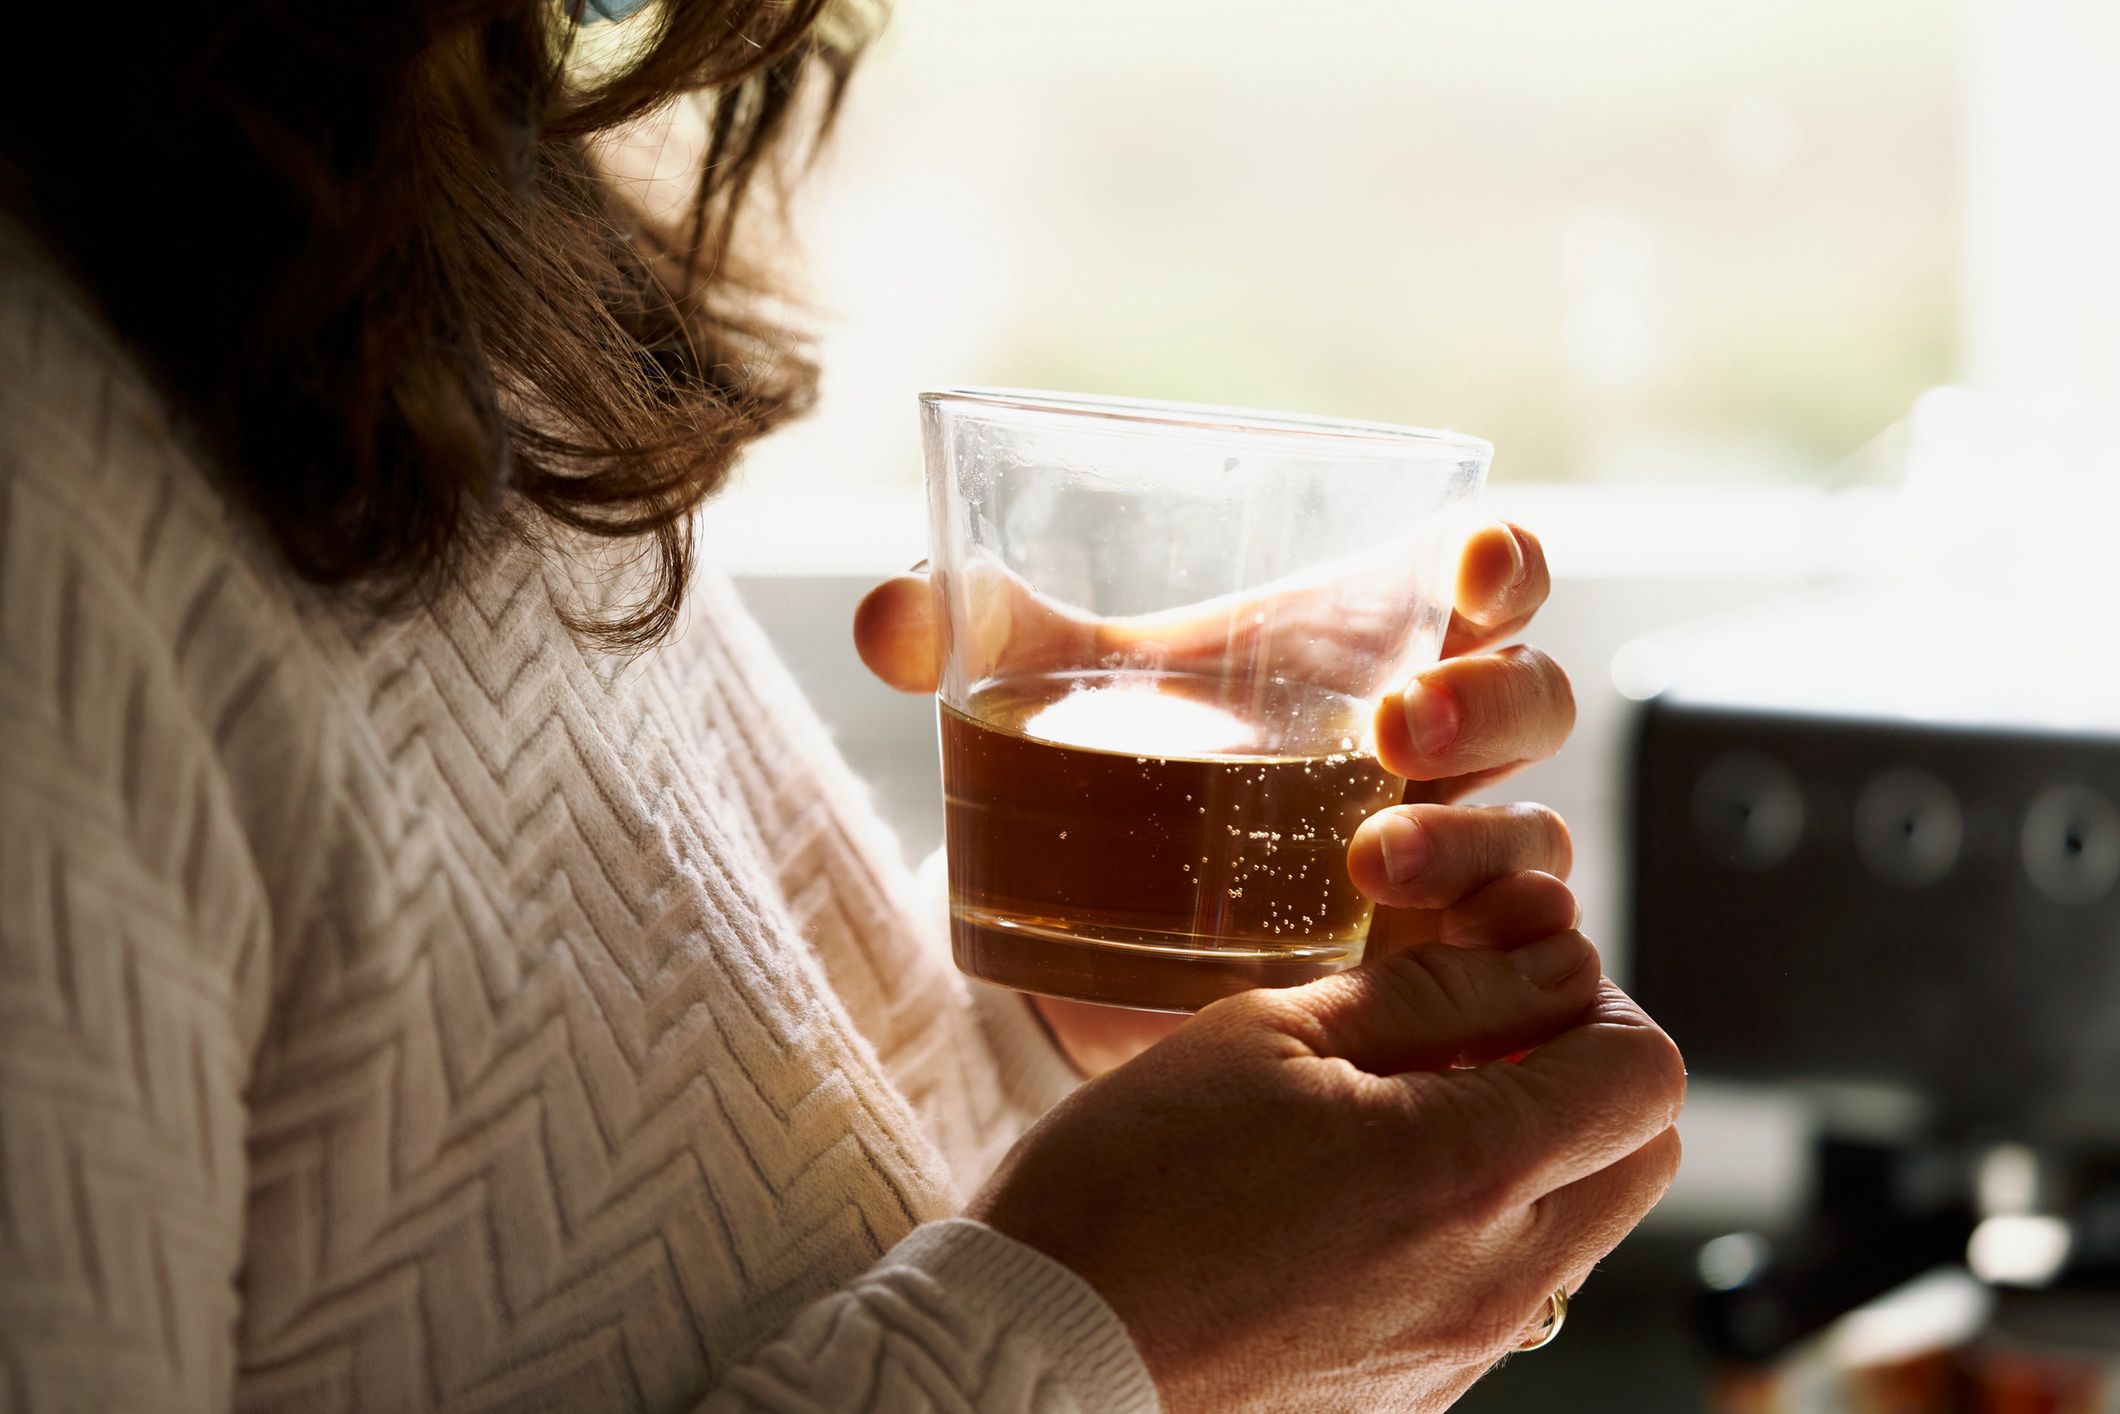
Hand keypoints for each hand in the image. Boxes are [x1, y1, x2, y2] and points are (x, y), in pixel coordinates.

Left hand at [854, 522, 1573, 1074]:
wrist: (1091, 943)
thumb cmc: (1108, 777)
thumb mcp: (1043, 701)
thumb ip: (967, 639)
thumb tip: (888, 619)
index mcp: (1365, 650)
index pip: (1485, 579)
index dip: (1504, 560)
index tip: (1472, 564)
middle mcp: (1428, 754)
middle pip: (1530, 698)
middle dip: (1488, 702)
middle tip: (1391, 730)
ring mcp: (1444, 864)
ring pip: (1531, 834)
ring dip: (1476, 841)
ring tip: (1370, 865)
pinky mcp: (1429, 975)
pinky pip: (1523, 961)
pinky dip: (1516, 959)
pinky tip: (1459, 969)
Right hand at [970, 907, 1685, 1411]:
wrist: (1044, 1351)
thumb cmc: (1133, 1181)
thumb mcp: (1270, 1035)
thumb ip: (1432, 993)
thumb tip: (1550, 963)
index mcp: (1467, 1173)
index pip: (1647, 1074)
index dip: (1595, 1001)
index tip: (1507, 977)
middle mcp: (1496, 1282)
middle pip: (1640, 1156)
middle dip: (1586, 1073)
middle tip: (1472, 1032)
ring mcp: (1464, 1350)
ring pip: (1581, 1226)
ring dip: (1534, 1148)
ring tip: (1402, 1108)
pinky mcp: (1421, 1393)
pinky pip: (1507, 1289)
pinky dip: (1478, 1223)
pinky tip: (1362, 1190)